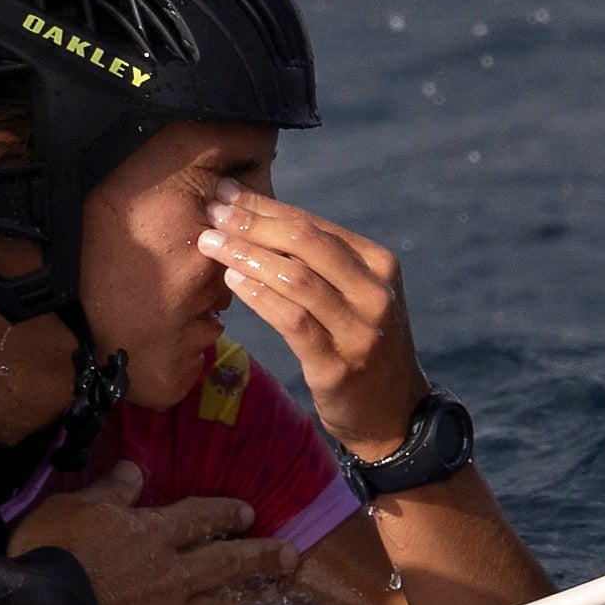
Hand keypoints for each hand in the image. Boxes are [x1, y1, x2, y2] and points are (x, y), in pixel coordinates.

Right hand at [6, 461, 293, 604]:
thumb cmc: (55, 548)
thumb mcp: (77, 504)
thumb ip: (113, 489)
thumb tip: (136, 469)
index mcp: (153, 532)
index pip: (199, 517)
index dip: (225, 512)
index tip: (248, 512)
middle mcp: (171, 571)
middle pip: (225, 561)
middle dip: (260, 556)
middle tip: (290, 554)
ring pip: (219, 601)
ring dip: (250, 594)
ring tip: (273, 592)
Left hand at [197, 186, 424, 457]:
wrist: (394, 412)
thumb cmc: (358, 340)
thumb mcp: (353, 293)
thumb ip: (318, 258)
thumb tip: (253, 213)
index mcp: (379, 264)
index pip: (312, 223)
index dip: (264, 206)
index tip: (224, 193)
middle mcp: (375, 292)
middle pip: (304, 242)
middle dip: (252, 223)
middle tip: (211, 211)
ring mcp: (360, 330)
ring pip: (295, 278)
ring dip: (246, 255)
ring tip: (210, 243)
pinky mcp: (338, 365)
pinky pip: (292, 320)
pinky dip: (259, 296)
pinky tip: (231, 281)